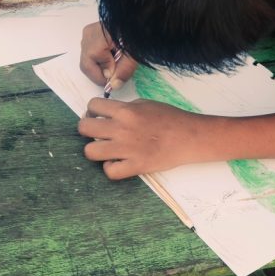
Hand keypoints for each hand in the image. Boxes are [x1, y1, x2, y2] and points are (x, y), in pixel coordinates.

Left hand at [78, 98, 206, 177]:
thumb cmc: (170, 118)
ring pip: (90, 152)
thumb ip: (125, 108)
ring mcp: (127, 149)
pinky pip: (109, 172)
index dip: (92, 111)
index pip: (92, 106)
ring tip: (104, 148)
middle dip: (87, 129)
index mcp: (125, 111)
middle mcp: (122, 129)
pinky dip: (111, 168)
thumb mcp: (145, 103)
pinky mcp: (136, 167)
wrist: (190, 137)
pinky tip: (117, 162)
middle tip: (97, 132)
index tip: (98, 116)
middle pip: (84, 128)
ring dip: (94, 150)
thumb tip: (107, 114)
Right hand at [79, 22, 137, 87]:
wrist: (140, 15)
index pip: (90, 67)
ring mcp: (88, 33)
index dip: (103, 77)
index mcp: (96, 39)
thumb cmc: (137, 32)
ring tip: (117, 61)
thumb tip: (114, 85)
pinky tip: (113, 54)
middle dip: (101, 72)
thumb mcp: (134, 54)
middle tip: (117, 72)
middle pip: (88, 63)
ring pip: (89, 58)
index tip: (116, 80)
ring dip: (102, 64)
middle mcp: (87, 36)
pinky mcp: (92, 32)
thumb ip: (123, 70)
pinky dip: (102, 57)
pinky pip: (92, 51)